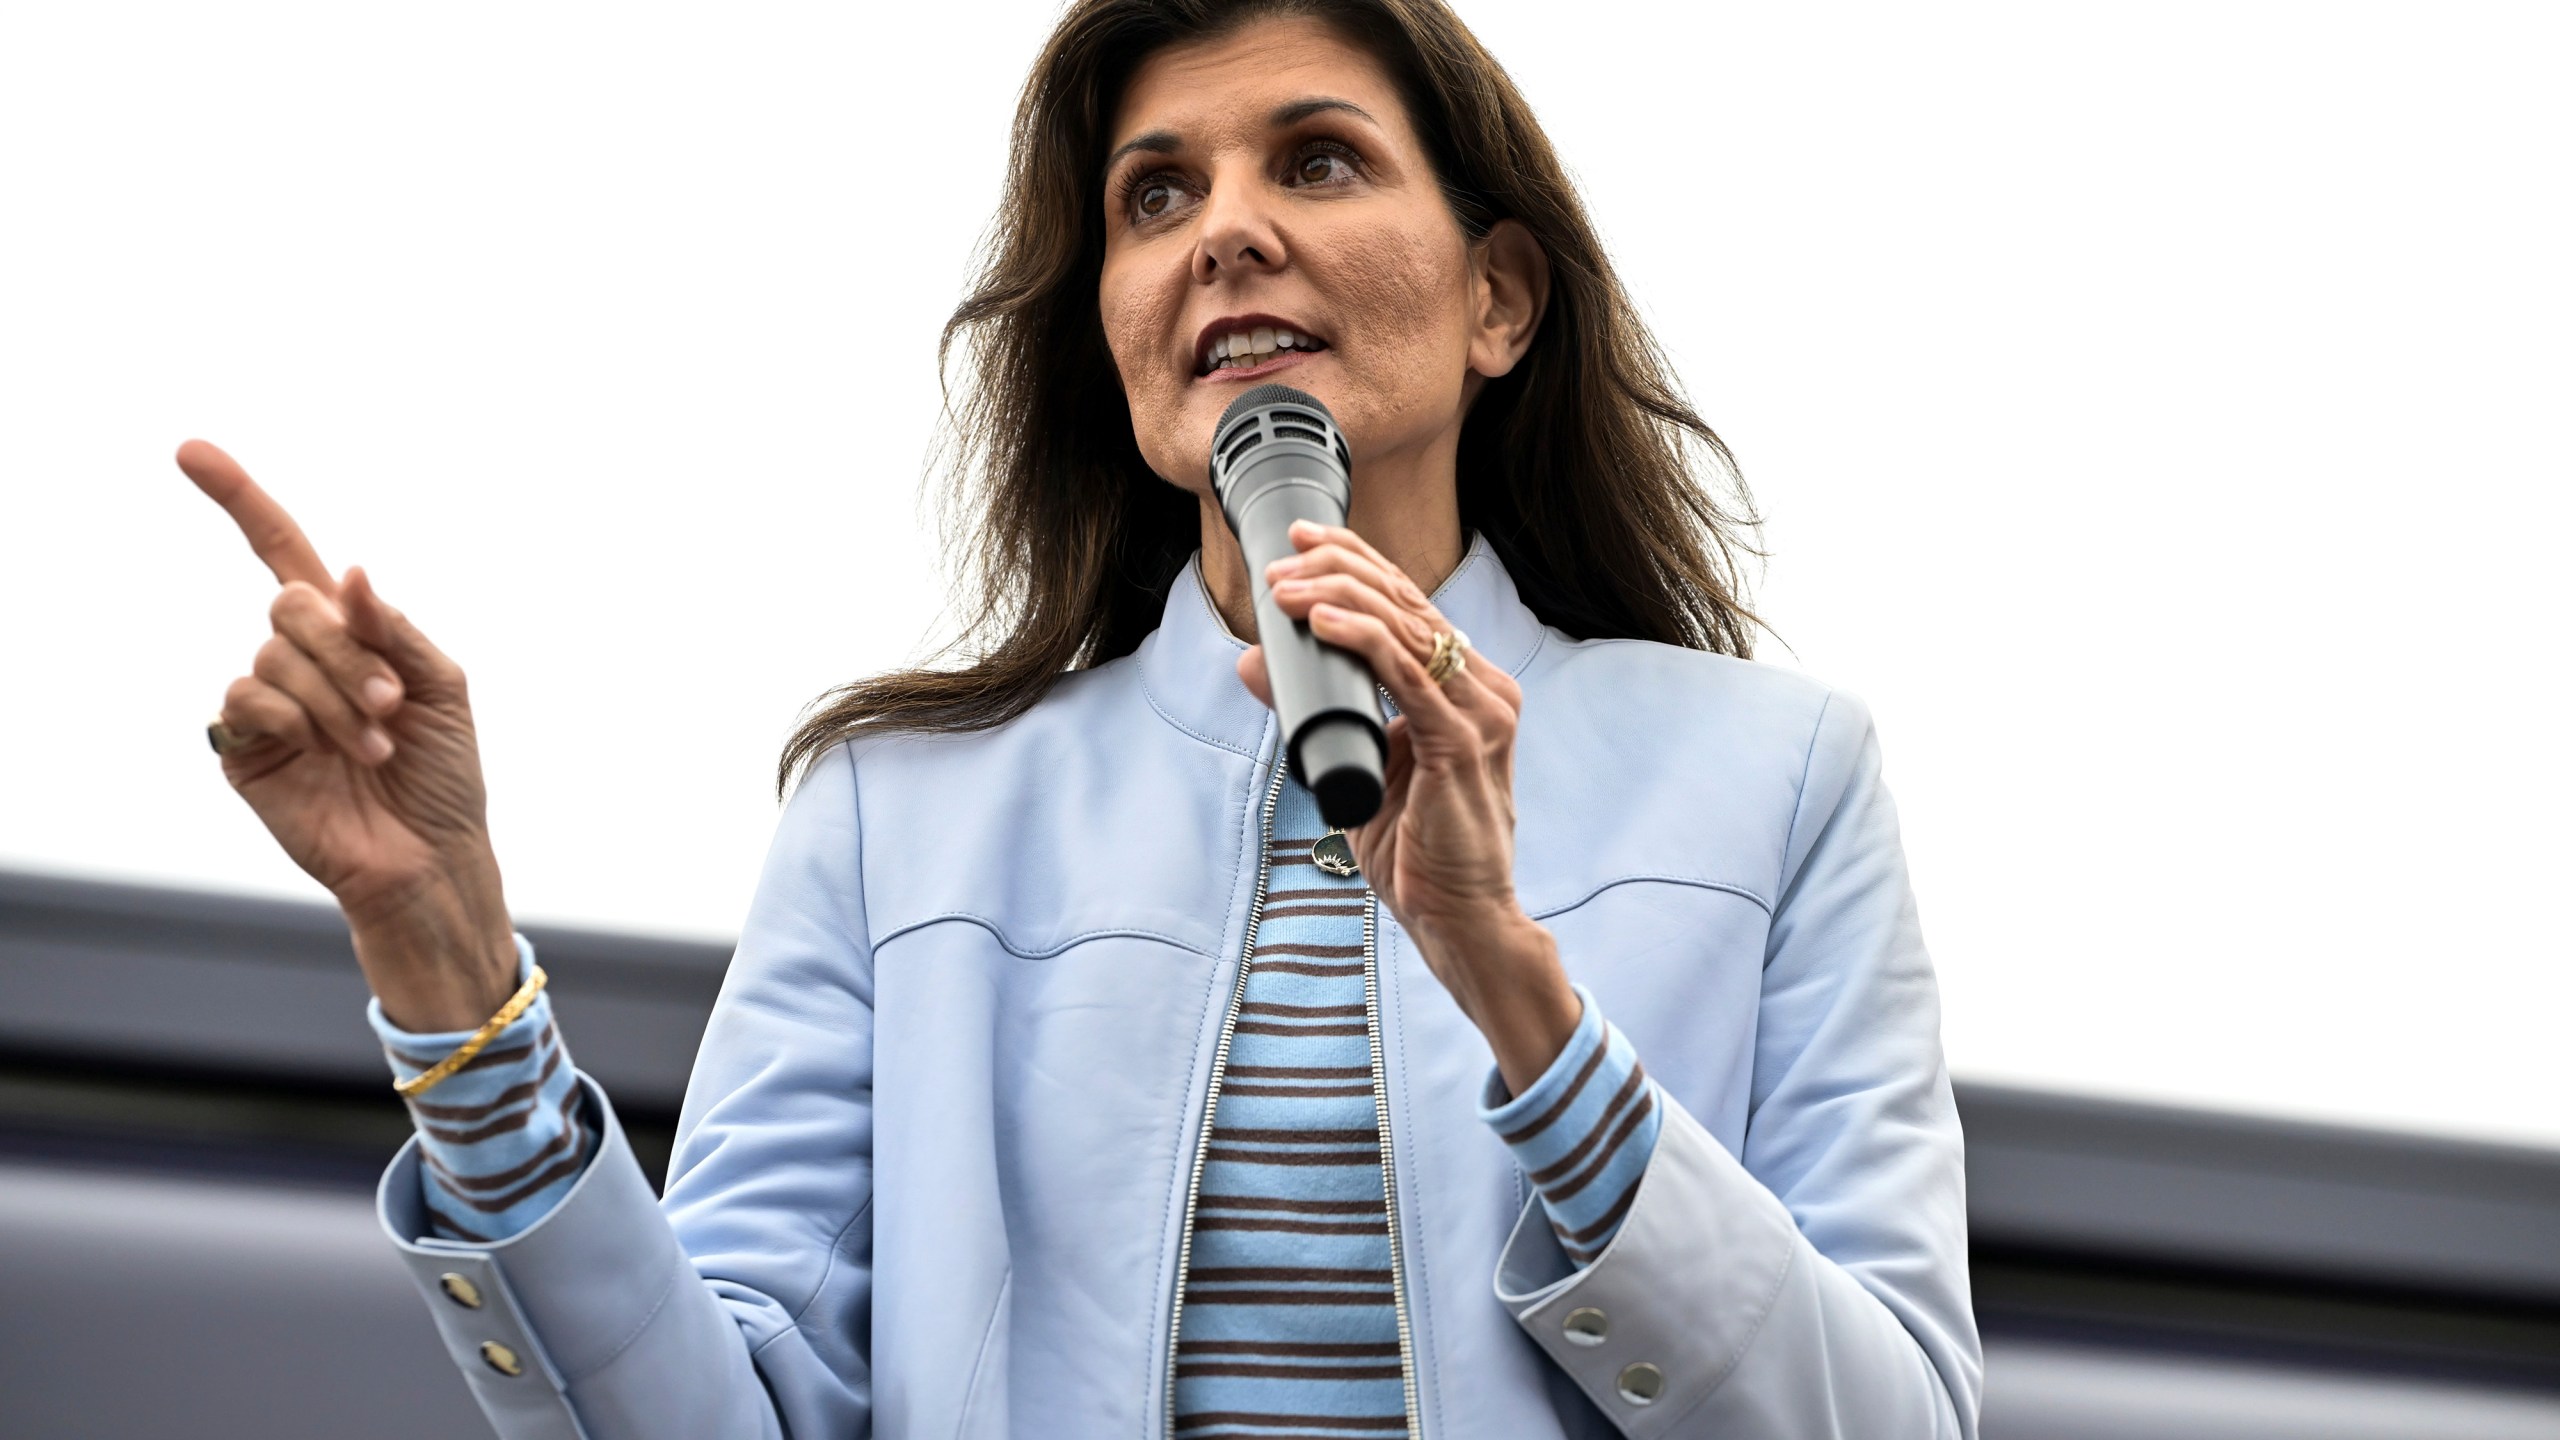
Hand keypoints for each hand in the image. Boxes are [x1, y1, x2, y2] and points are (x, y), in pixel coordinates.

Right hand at [181, 440, 516, 1030]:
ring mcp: (266, 702)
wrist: (431, 856)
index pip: (281, 551)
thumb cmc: (444, 773)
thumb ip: (397, 628)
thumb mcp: (443, 686)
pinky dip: (297, 719)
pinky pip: (247, 700)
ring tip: (375, 747)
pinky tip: (325, 754)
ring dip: (337, 698)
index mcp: (346, 632)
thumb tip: (347, 571)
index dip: (239, 499)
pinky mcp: (243, 749)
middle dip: (348, 650)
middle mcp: (297, 658)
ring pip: (275, 655)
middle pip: (290, 604)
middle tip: (392, 703)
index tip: (191, 450)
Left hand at [1238, 521, 1578, 1093]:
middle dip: (1341, 567)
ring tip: (1285, 586)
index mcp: (1467, 690)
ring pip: (1406, 628)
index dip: (1358, 565)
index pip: (1411, 607)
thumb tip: (1252, 663)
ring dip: (1339, 597)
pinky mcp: (1462, 743)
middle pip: (1409, 604)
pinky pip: (1406, 674)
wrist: (1461, 920)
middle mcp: (1484, 690)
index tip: (1303, 542)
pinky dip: (1362, 640)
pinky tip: (1323, 621)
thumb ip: (1311, 714)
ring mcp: (1480, 714)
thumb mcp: (1353, 767)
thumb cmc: (1418, 851)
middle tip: (1284, 553)